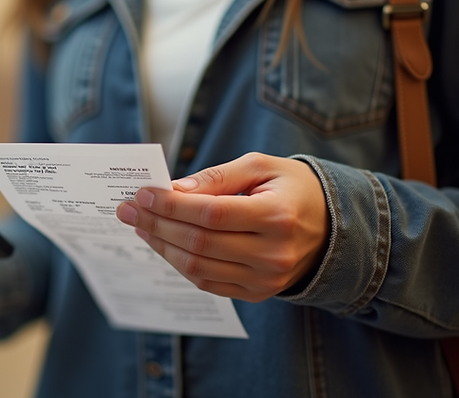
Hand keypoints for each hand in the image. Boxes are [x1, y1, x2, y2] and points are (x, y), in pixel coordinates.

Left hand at [116, 152, 329, 301]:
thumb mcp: (261, 166)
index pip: (210, 214)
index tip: (142, 193)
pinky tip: (162, 242)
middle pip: (198, 242)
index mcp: (277, 216)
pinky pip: (207, 282)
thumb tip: (175, 189)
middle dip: (156, 223)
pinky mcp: (257, 293)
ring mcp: (265, 279)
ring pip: (197, 267)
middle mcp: (273, 253)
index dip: (171, 205)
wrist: (331, 227)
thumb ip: (217, 177)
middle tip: (127, 209)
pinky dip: (179, 263)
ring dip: (161, 245)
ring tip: (140, 224)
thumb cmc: (291, 189)